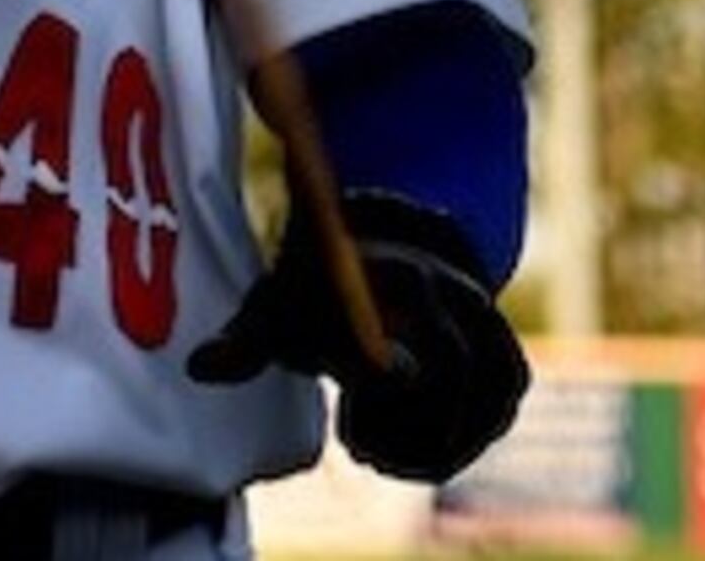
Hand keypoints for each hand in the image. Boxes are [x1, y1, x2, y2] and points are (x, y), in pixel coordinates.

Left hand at [184, 188, 529, 483]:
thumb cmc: (317, 290)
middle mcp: (452, 293)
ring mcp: (486, 321)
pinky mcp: (504, 354)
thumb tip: (201, 365)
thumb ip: (245, 342)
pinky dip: (469, 434)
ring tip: (380, 449)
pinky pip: (503, 402)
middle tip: (357, 447)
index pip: (401, 332)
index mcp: (394, 277)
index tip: (360, 433)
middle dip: (405, 425)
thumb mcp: (276, 310)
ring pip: (487, 397)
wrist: (382, 254)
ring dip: (439, 439)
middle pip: (451, 374)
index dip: (384, 378)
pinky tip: (416, 450)